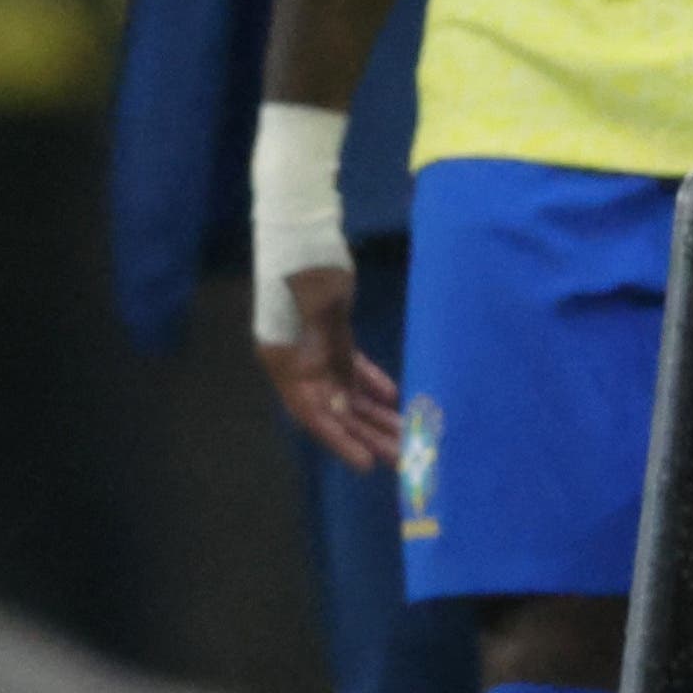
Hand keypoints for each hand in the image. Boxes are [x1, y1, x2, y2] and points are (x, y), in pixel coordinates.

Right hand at [257, 259, 401, 468]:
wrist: (305, 229)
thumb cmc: (306, 268)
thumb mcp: (318, 311)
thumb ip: (328, 353)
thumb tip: (339, 402)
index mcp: (283, 362)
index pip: (313, 414)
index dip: (341, 441)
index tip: (369, 463)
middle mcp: (297, 363)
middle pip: (335, 410)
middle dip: (368, 434)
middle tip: (404, 458)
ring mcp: (314, 350)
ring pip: (347, 393)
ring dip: (376, 414)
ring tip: (408, 437)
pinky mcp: (331, 335)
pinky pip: (352, 369)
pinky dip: (372, 384)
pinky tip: (396, 397)